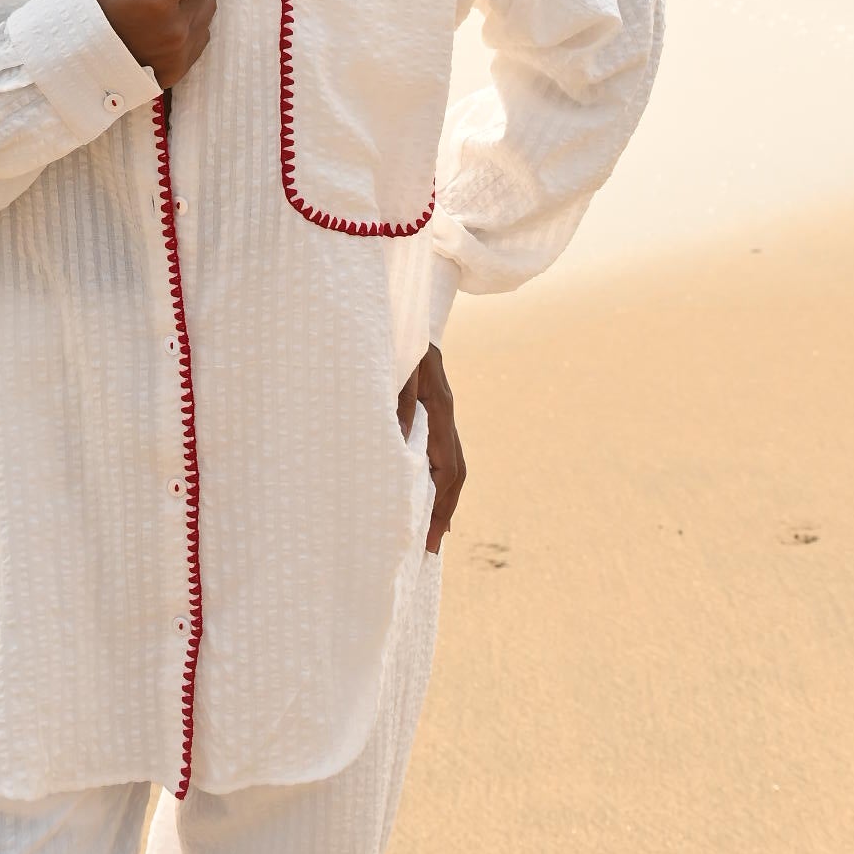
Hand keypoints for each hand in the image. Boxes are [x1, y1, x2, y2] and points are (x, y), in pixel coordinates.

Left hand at [397, 342, 465, 553]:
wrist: (408, 305)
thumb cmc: (398, 333)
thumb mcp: (398, 363)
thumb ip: (400, 397)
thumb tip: (400, 438)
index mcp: (440, 407)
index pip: (448, 467)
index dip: (441, 505)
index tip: (432, 538)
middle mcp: (445, 413)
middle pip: (455, 471)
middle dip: (444, 510)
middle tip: (431, 547)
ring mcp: (441, 411)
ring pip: (450, 462)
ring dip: (442, 497)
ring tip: (432, 531)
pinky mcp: (431, 408)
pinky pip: (439, 449)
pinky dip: (435, 475)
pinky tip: (423, 490)